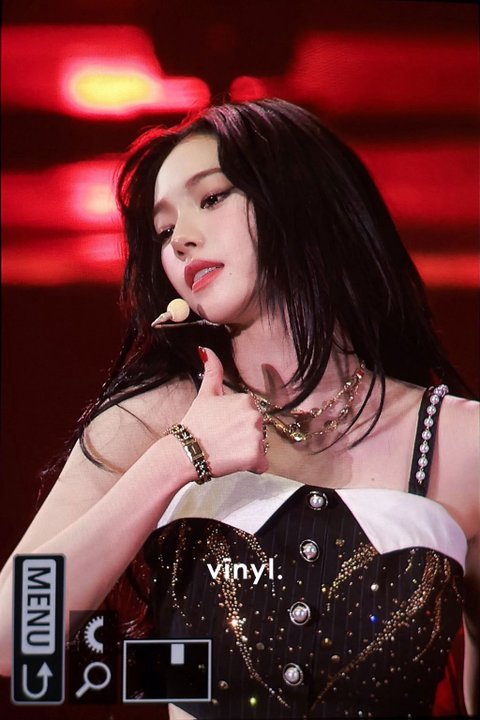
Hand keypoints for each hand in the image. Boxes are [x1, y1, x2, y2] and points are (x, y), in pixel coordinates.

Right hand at [180, 348, 267, 477]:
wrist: (185, 451)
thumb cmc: (194, 423)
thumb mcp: (205, 394)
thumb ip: (212, 371)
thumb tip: (206, 349)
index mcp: (246, 400)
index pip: (251, 415)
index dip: (237, 423)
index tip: (222, 427)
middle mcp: (255, 416)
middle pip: (257, 430)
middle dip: (243, 437)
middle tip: (223, 440)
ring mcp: (256, 436)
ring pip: (260, 447)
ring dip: (246, 452)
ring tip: (227, 450)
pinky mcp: (255, 456)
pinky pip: (261, 464)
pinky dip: (251, 466)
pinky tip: (234, 462)